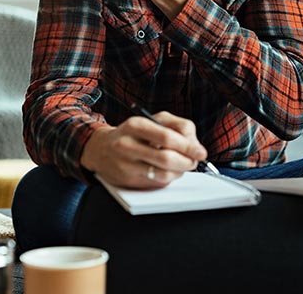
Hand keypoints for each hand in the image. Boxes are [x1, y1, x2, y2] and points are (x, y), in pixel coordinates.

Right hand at [81, 111, 207, 188]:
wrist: (101, 148)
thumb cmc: (135, 133)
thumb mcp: (155, 120)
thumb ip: (179, 127)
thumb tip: (195, 147)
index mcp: (136, 125)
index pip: (168, 137)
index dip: (189, 146)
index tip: (201, 152)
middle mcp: (127, 144)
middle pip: (166, 158)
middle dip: (187, 162)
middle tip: (194, 162)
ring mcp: (125, 164)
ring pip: (163, 174)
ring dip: (179, 172)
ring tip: (182, 166)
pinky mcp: (126, 180)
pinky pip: (156, 183)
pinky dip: (168, 179)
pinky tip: (168, 172)